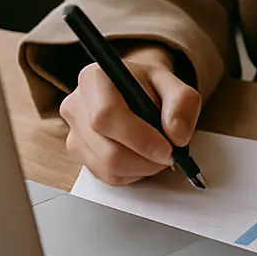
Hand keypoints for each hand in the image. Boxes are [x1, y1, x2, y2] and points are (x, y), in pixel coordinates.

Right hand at [59, 44, 200, 185]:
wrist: (135, 92)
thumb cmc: (149, 87)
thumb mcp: (173, 84)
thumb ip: (182, 102)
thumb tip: (177, 135)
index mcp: (94, 79)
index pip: (106, 115)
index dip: (139, 138)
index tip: (167, 149)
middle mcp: (76, 106)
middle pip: (106, 150)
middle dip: (145, 159)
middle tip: (169, 155)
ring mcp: (74, 133)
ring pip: (107, 167)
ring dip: (141, 167)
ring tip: (157, 153)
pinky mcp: (78, 155)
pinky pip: (106, 176)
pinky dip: (131, 173)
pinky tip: (140, 156)